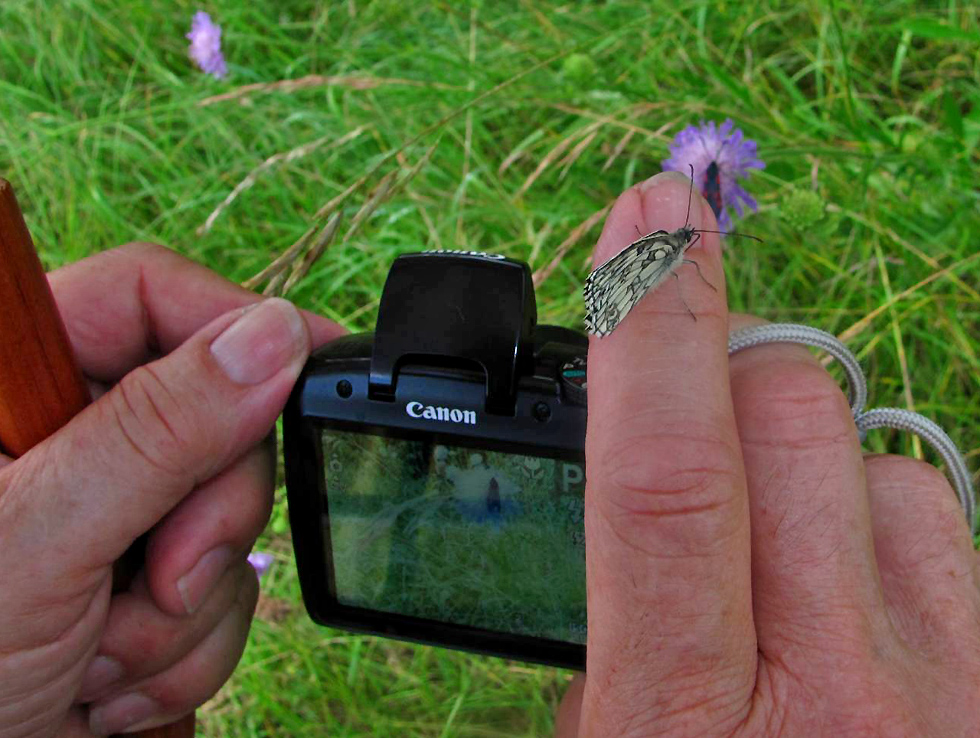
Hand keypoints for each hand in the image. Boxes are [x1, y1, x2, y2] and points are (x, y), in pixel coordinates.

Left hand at [0, 244, 342, 735]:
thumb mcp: (38, 538)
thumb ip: (156, 430)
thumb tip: (272, 337)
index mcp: (13, 386)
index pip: (145, 297)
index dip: (235, 320)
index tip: (316, 358)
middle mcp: (70, 440)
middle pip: (212, 414)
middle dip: (207, 517)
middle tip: (163, 578)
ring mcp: (112, 513)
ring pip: (227, 513)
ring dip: (188, 605)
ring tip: (102, 656)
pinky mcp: (142, 580)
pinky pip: (225, 588)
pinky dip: (187, 649)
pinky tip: (111, 683)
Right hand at [555, 173, 979, 736]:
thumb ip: (614, 645)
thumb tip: (642, 518)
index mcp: (691, 728)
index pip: (668, 474)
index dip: (650, 326)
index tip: (648, 220)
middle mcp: (848, 706)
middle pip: (792, 417)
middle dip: (724, 376)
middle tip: (686, 422)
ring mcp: (955, 702)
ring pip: (886, 463)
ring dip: (811, 466)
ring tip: (770, 560)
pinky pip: (949, 531)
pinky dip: (887, 529)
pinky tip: (855, 602)